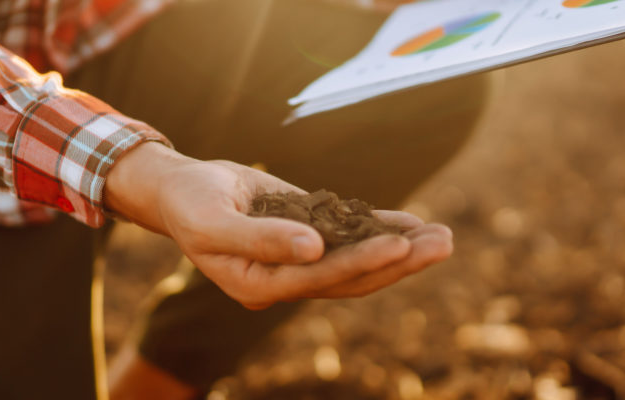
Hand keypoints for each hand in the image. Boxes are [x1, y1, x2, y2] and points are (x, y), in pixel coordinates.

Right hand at [104, 142, 453, 309]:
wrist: (181, 189)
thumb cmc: (189, 203)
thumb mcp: (213, 220)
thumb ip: (262, 237)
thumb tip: (314, 248)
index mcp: (258, 286)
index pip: (319, 279)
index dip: (360, 263)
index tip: (398, 246)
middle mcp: (286, 279)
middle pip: (350, 277)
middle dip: (399, 261)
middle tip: (443, 244)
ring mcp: (300, 258)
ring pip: (357, 259)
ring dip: (401, 249)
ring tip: (442, 237)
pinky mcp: (308, 232)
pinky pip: (348, 234)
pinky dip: (380, 228)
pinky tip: (412, 223)